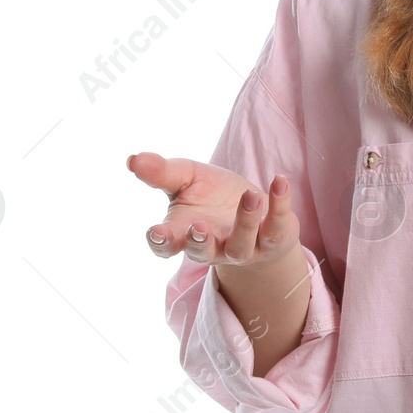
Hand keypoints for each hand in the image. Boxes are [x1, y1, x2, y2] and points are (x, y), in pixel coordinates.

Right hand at [128, 151, 299, 268]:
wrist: (256, 211)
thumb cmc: (213, 197)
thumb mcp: (187, 179)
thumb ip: (162, 172)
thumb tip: (133, 159)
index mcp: (185, 233)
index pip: (166, 246)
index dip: (160, 242)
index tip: (156, 232)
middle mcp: (213, 246)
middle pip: (203, 253)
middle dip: (199, 242)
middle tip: (198, 226)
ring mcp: (245, 247)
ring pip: (242, 244)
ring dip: (246, 221)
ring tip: (251, 195)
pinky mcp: (273, 238)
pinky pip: (278, 226)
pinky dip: (280, 204)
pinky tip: (279, 181)